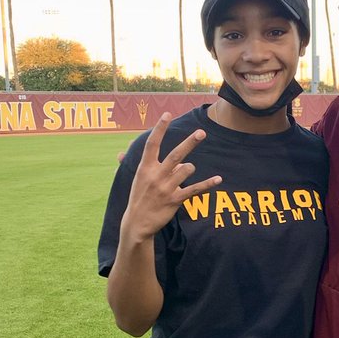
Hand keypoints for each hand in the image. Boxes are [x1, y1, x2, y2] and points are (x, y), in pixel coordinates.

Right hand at [121, 114, 221, 241]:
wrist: (137, 223)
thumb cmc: (138, 197)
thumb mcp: (135, 179)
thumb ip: (131, 163)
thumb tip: (120, 153)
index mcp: (145, 167)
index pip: (152, 144)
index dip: (160, 128)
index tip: (167, 114)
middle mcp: (156, 175)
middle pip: (176, 154)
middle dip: (190, 142)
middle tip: (202, 132)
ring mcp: (166, 187)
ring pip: (186, 169)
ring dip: (190, 168)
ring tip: (185, 171)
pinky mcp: (175, 199)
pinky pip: (194, 189)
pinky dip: (207, 184)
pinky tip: (218, 179)